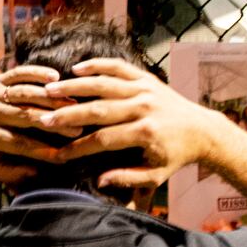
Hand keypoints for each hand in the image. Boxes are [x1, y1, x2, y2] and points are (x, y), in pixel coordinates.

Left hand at [0, 64, 77, 184]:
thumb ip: (14, 173)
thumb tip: (37, 171)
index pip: (19, 143)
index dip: (42, 150)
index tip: (64, 156)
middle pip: (25, 116)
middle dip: (53, 123)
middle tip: (78, 128)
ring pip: (25, 93)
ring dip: (51, 99)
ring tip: (73, 105)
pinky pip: (18, 73)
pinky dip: (37, 72)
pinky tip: (56, 76)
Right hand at [38, 58, 220, 187]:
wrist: (203, 131)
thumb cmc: (176, 156)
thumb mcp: (156, 176)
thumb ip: (128, 179)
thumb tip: (100, 181)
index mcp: (145, 133)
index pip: (103, 139)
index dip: (78, 148)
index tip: (58, 154)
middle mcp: (144, 107)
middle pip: (98, 109)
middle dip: (68, 114)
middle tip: (43, 118)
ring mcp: (145, 89)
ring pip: (104, 84)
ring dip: (75, 86)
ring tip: (50, 89)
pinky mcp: (147, 77)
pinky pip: (119, 67)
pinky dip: (98, 65)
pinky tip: (76, 67)